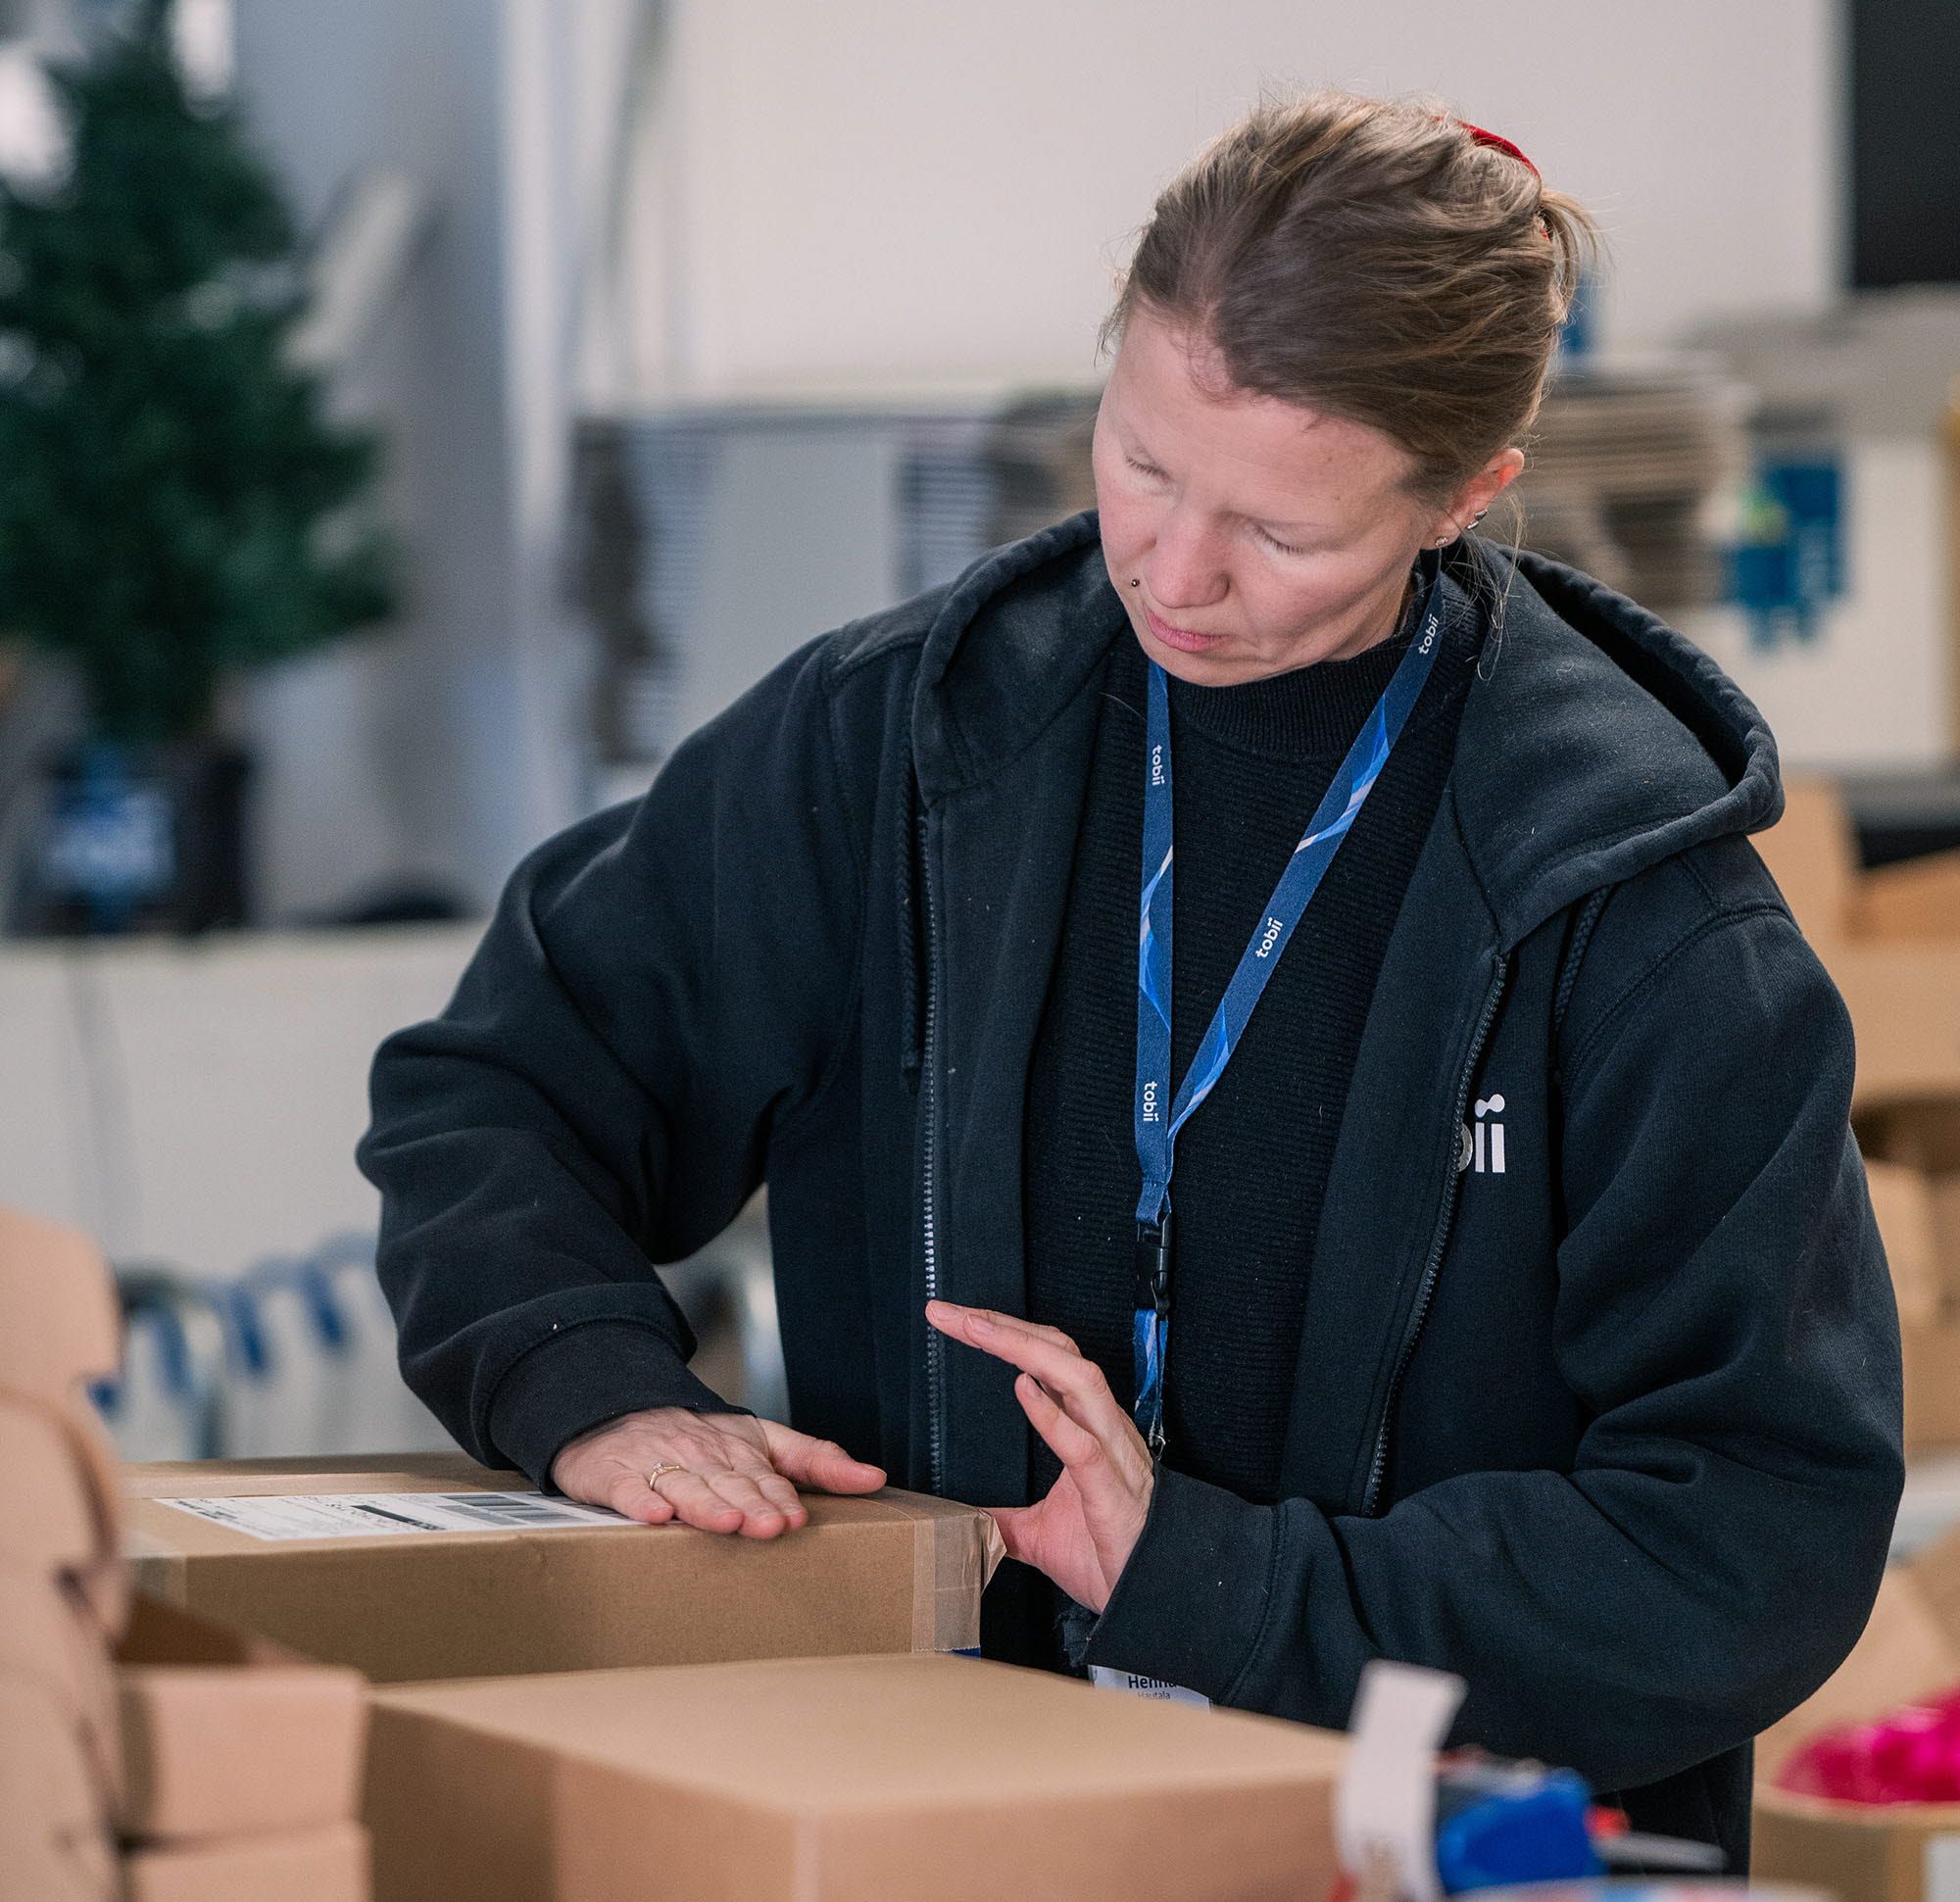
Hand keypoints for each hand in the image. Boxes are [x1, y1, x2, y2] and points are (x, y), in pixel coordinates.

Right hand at [551, 1406, 885, 1537]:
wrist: (619, 1413)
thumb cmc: (701, 1439)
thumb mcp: (763, 1441)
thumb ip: (818, 1460)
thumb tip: (876, 1477)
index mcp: (739, 1451)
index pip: (763, 1477)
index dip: (778, 1497)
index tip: (796, 1517)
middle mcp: (702, 1457)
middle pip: (728, 1484)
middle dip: (750, 1504)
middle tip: (771, 1526)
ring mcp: (658, 1465)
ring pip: (685, 1486)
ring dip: (705, 1504)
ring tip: (727, 1523)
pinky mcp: (616, 1476)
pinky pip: (628, 1489)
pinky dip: (640, 1501)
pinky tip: (655, 1515)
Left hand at [925, 1302, 1152, 1612]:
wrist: (1156, 1598)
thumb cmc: (1111, 1557)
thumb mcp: (1041, 1536)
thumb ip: (1006, 1521)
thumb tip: (969, 1520)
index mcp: (1084, 1428)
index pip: (1043, 1362)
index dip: (1003, 1335)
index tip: (956, 1321)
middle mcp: (1099, 1427)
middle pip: (1056, 1354)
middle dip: (1003, 1327)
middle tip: (952, 1313)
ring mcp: (1109, 1454)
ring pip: (1076, 1379)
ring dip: (1024, 1348)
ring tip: (978, 1330)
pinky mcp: (1110, 1490)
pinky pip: (1082, 1444)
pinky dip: (1051, 1414)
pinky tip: (1023, 1388)